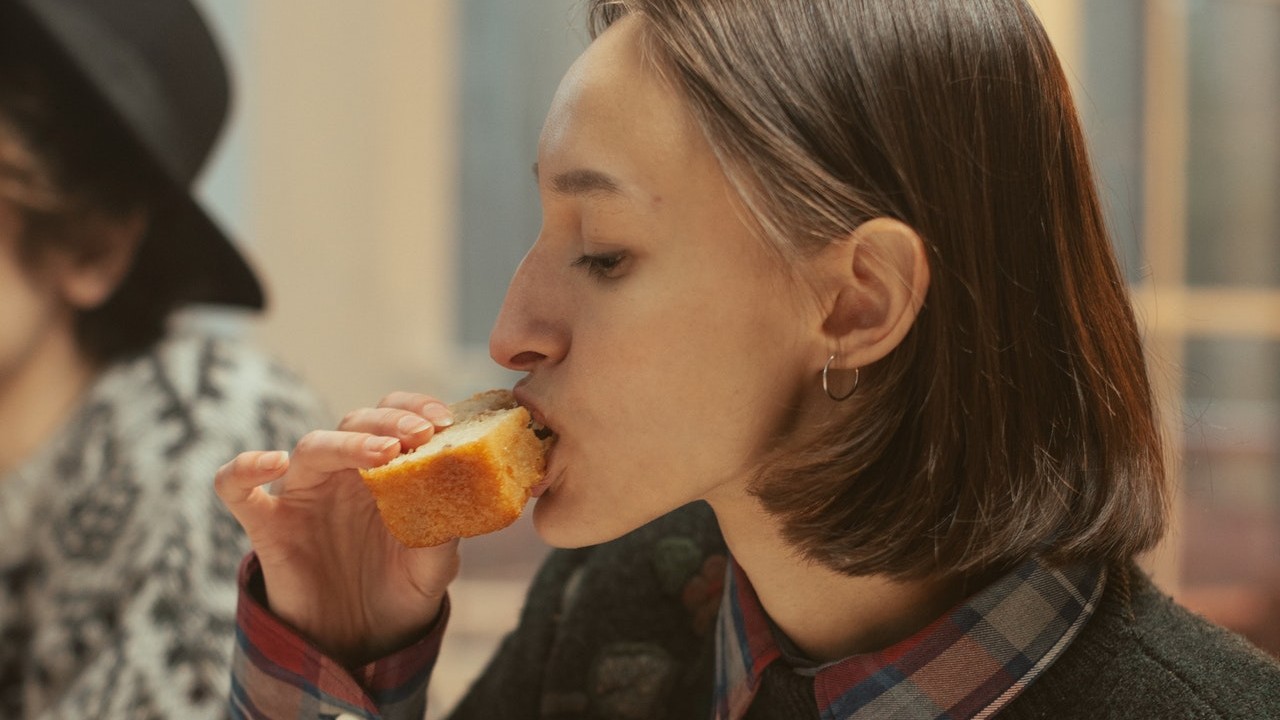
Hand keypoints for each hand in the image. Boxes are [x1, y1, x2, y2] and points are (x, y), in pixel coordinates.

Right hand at [215, 392, 459, 665]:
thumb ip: (444, 531)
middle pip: (355, 423)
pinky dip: (244, 468)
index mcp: (383, 468)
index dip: (414, 408)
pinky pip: (236, 487)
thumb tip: (461, 491)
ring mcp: (303, 495)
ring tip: (383, 453)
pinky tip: (271, 462)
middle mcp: (342, 473)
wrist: (362, 642)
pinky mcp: (267, 525)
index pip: (393, 416)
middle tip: (419, 435)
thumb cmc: (400, 590)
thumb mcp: (433, 565)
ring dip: (347, 444)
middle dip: (388, 423)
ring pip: (311, 447)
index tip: (442, 419)